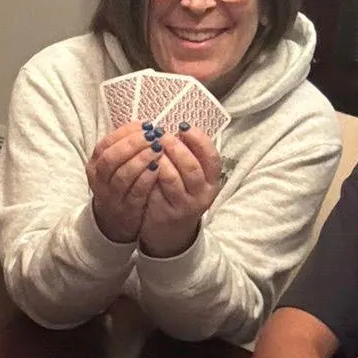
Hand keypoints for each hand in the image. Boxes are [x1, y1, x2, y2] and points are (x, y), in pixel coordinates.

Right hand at [86, 123, 160, 245]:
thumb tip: (146, 127)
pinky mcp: (127, 209)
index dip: (126, 132)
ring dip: (141, 159)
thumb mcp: (115, 165)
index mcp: (95, 164)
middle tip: (153, 136)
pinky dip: (147, 178)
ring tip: (158, 149)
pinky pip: (136, 192)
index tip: (146, 126)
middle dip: (133, 144)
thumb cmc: (119, 186)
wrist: (114, 221)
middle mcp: (100, 180)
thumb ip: (126, 147)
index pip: (106, 144)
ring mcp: (112, 196)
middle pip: (111, 158)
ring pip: (123, 175)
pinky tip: (157, 168)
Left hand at [138, 126, 221, 258]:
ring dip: (162, 159)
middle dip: (176, 147)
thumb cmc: (179, 194)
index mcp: (212, 180)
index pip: (212, 157)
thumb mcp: (189, 176)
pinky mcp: (168, 212)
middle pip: (192, 166)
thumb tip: (173, 128)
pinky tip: (145, 164)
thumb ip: (186, 155)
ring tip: (152, 147)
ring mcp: (187, 204)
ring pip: (174, 178)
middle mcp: (203, 193)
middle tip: (161, 134)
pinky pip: (158, 190)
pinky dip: (152, 174)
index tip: (183, 126)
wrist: (171, 231)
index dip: (199, 140)